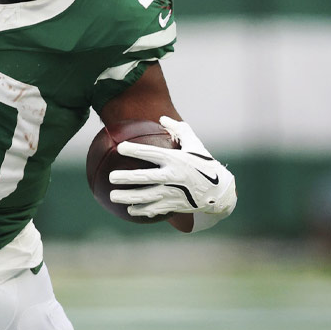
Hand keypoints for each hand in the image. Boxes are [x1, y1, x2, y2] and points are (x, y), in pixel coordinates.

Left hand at [107, 117, 236, 226]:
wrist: (219, 190)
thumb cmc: (204, 163)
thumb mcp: (195, 144)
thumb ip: (179, 129)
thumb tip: (162, 118)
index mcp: (175, 159)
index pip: (151, 153)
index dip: (135, 150)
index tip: (120, 148)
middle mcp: (172, 176)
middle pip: (145, 177)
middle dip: (126, 177)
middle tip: (111, 177)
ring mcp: (172, 193)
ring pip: (146, 197)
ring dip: (127, 198)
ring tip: (112, 196)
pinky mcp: (174, 205)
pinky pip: (154, 209)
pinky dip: (141, 211)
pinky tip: (130, 210)